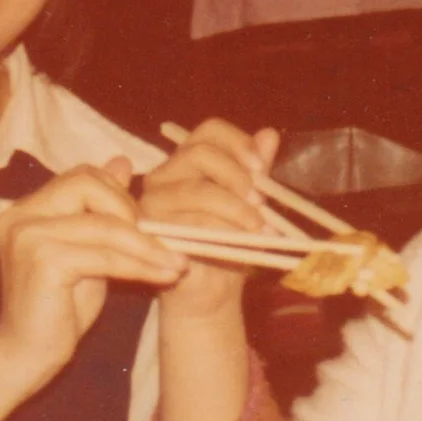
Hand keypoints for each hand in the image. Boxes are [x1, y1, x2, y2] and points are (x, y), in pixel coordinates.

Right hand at [0, 158, 186, 383]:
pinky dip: (139, 265)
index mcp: (27, 208)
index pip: (83, 176)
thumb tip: (122, 162)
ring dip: (147, 245)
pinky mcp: (41, 261)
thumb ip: (101, 211)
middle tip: (160, 242)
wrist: (29, 356)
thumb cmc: (60, 307)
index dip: (121, 196)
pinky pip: (104, 256)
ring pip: (104, 225)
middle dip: (131, 212)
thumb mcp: (88, 249)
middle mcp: (20, 215)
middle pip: (88, 185)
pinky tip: (162, 276)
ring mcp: (26, 236)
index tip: (149, 225)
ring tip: (177, 261)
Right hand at [139, 119, 279, 328]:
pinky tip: (241, 244)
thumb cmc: (227, 243)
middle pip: (200, 154)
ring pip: (198, 192)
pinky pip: (191, 224)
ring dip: (236, 210)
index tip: (262, 166)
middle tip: (261, 202)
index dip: (238, 141)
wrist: (208, 290)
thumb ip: (255, 172)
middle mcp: (165, 175)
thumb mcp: (248, 204)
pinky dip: (223, 232)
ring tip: (260, 229)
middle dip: (237, 176)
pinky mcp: (152, 231)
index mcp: (188, 160)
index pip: (209, 130)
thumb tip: (269, 135)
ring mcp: (153, 202)